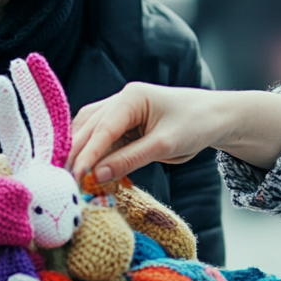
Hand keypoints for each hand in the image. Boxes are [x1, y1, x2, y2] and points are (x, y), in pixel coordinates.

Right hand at [68, 84, 280, 182]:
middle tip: (65, 182)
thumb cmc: (196, 125)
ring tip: (70, 178)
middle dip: (77, 154)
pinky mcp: (123, 124)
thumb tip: (97, 175)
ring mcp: (120, 111)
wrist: (216, 118)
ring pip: (90, 132)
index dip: (87, 154)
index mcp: (132, 97)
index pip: (102, 128)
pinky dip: (94, 154)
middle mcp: (121, 100)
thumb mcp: (165, 146)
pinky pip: (102, 139)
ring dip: (80, 154)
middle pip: (89, 128)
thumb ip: (130, 159)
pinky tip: (86, 171)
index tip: (75, 176)